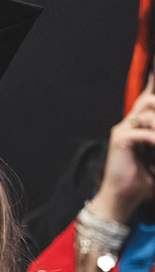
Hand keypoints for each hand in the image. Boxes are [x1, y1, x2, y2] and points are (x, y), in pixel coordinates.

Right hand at [91, 84, 154, 223]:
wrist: (122, 199)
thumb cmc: (139, 182)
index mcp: (135, 127)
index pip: (146, 100)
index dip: (152, 84)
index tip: (154, 72)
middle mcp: (127, 125)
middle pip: (149, 99)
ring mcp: (122, 130)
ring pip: (148, 111)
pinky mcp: (120, 140)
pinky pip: (145, 132)